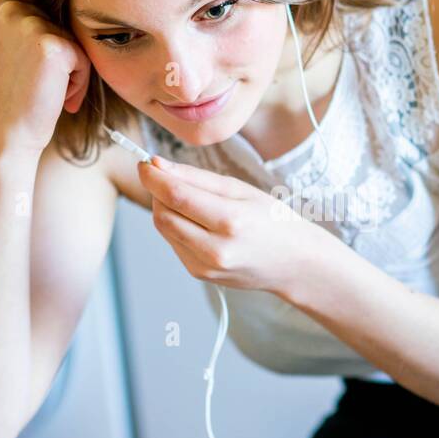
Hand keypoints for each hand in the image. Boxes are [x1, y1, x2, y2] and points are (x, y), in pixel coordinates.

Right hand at [0, 0, 91, 155]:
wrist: (8, 131)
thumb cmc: (18, 92)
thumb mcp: (16, 44)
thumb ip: (36, 18)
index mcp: (1, 1)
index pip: (50, 8)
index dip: (50, 42)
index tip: (32, 68)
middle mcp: (11, 7)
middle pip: (65, 22)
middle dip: (63, 56)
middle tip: (40, 83)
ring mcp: (29, 24)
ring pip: (77, 40)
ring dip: (72, 71)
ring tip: (48, 90)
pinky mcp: (51, 45)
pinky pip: (84, 58)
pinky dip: (79, 82)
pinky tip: (57, 96)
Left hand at [138, 155, 325, 296]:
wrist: (293, 263)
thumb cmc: (272, 220)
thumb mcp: (241, 189)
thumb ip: (196, 177)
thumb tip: (157, 166)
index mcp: (231, 221)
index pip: (176, 195)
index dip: (153, 177)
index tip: (145, 163)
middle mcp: (215, 248)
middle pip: (162, 214)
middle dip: (157, 192)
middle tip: (166, 177)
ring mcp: (205, 266)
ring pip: (164, 229)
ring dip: (166, 209)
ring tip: (188, 200)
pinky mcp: (199, 274)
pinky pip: (174, 243)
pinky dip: (177, 226)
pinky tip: (198, 222)